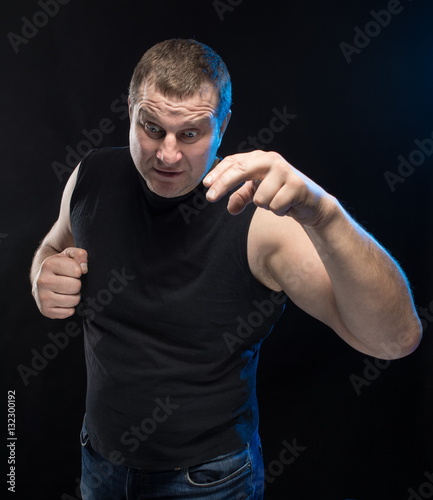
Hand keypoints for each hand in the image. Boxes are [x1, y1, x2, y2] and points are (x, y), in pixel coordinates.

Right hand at [32, 247, 87, 318]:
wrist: (43, 279)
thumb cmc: (61, 266)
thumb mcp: (69, 254)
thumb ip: (80, 255)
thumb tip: (84, 269)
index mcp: (48, 264)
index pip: (77, 271)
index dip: (79, 271)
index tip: (74, 271)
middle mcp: (42, 281)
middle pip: (75, 286)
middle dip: (77, 284)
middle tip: (71, 282)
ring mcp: (42, 297)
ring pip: (73, 300)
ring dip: (75, 296)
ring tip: (68, 291)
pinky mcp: (45, 310)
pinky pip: (69, 312)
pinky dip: (70, 307)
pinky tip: (64, 300)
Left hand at [203, 150, 334, 225]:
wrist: (312, 204)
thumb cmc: (282, 194)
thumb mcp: (258, 194)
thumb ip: (242, 197)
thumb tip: (230, 208)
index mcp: (260, 159)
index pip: (234, 162)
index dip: (219, 173)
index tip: (205, 185)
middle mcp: (272, 160)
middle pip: (241, 170)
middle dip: (224, 184)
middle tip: (210, 198)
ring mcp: (285, 171)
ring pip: (259, 197)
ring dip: (266, 206)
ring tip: (277, 201)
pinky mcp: (296, 185)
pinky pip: (274, 206)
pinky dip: (278, 210)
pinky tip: (288, 205)